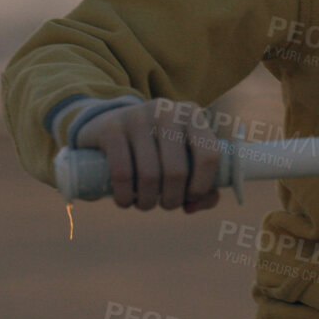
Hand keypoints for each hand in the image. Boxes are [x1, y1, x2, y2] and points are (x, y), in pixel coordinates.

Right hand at [72, 99, 222, 212]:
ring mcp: (137, 117)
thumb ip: (201, 188)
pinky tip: (125, 201)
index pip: (209, 156)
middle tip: (165, 204)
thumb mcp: (182, 159)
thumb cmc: (155, 150)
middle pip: (177, 171)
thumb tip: (191, 207)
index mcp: (192, 115)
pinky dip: (125, 196)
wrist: (108, 125)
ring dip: (147, 202)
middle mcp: (166, 111)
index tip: (190, 198)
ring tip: (145, 204)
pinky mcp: (111, 128)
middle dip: (172, 199)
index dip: (202, 186)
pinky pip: (122, 173)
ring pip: (149, 175)